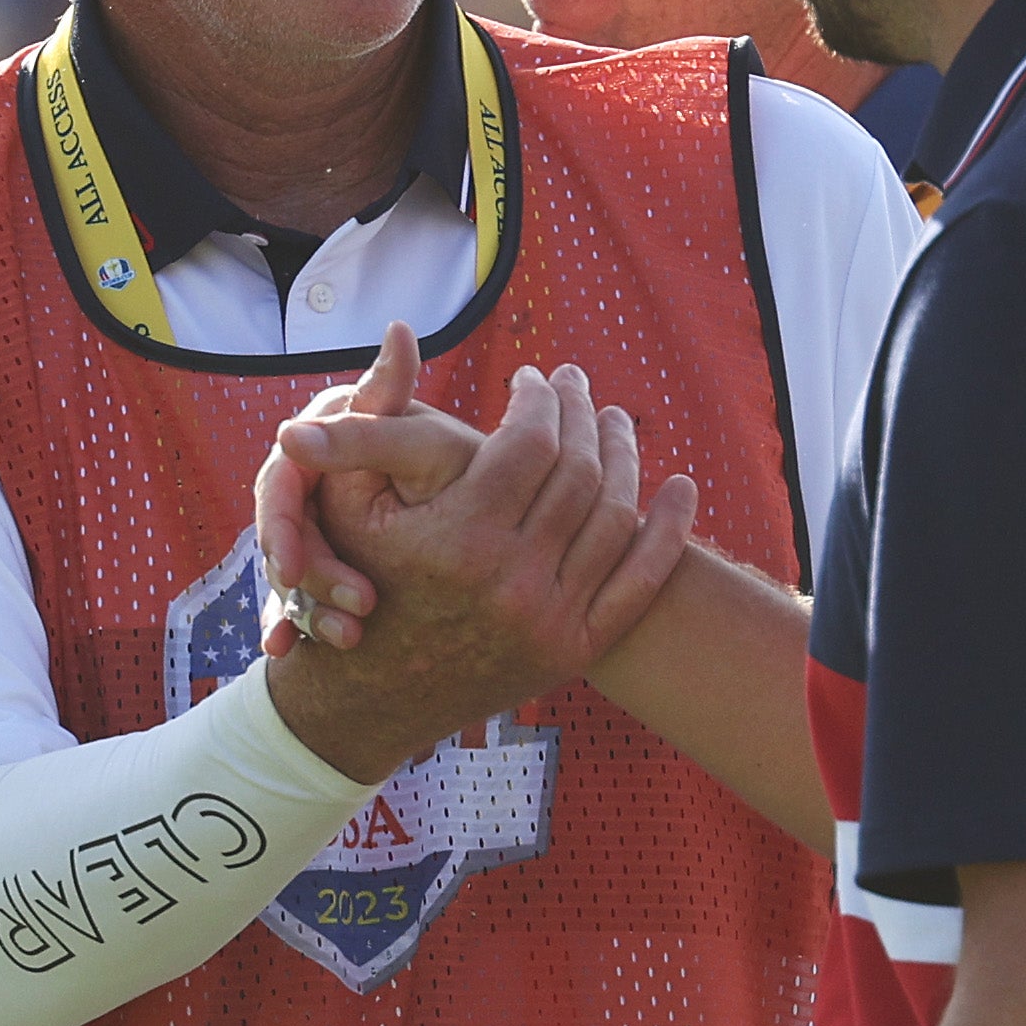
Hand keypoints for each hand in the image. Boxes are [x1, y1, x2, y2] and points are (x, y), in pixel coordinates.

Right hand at [257, 328, 435, 657]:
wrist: (473, 519)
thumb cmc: (446, 464)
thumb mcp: (417, 435)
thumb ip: (396, 395)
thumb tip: (400, 330)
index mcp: (313, 450)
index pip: (279, 488)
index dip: (283, 527)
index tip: (289, 567)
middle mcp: (305, 491)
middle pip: (278, 540)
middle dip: (303, 581)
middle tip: (339, 614)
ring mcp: (312, 533)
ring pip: (287, 576)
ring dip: (302, 610)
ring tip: (342, 638)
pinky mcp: (323, 571)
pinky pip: (298, 603)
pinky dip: (293, 627)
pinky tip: (292, 653)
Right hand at [259, 350, 697, 782]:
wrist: (375, 696)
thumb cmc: (359, 582)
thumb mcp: (348, 503)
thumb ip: (377, 419)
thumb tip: (395, 329)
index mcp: (459, 540)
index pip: (530, 441)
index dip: (539, 399)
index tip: (532, 379)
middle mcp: (511, 583)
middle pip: (579, 471)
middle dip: (583, 414)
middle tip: (578, 385)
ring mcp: (550, 620)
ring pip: (614, 516)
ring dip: (625, 457)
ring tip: (615, 422)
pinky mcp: (575, 649)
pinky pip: (640, 582)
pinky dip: (668, 531)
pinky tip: (677, 488)